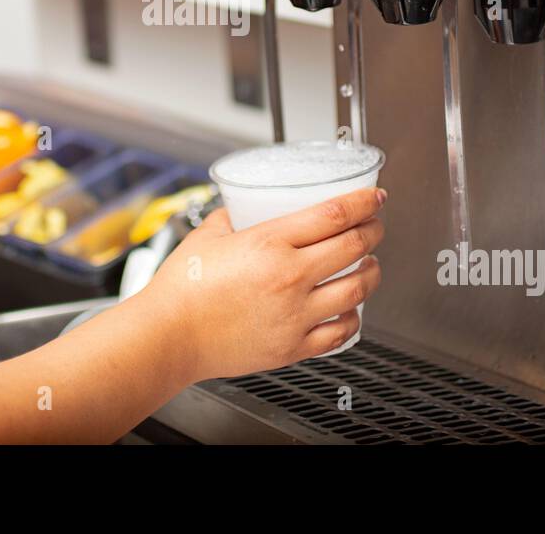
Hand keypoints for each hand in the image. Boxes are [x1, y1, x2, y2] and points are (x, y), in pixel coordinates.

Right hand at [139, 187, 385, 381]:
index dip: (363, 202)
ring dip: (372, 272)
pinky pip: (340, 331)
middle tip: (375, 225)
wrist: (169, 337)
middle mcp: (290, 278)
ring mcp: (296, 315)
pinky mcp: (293, 346)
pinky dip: (353, 316)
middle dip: (374, 231)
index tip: (374, 198)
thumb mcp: (207, 236)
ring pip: (357, 289)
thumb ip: (230, 217)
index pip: (335, 215)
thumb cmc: (181, 290)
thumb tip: (242, 208)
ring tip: (370, 265)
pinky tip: (349, 308)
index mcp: (269, 243)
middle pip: (355, 246)